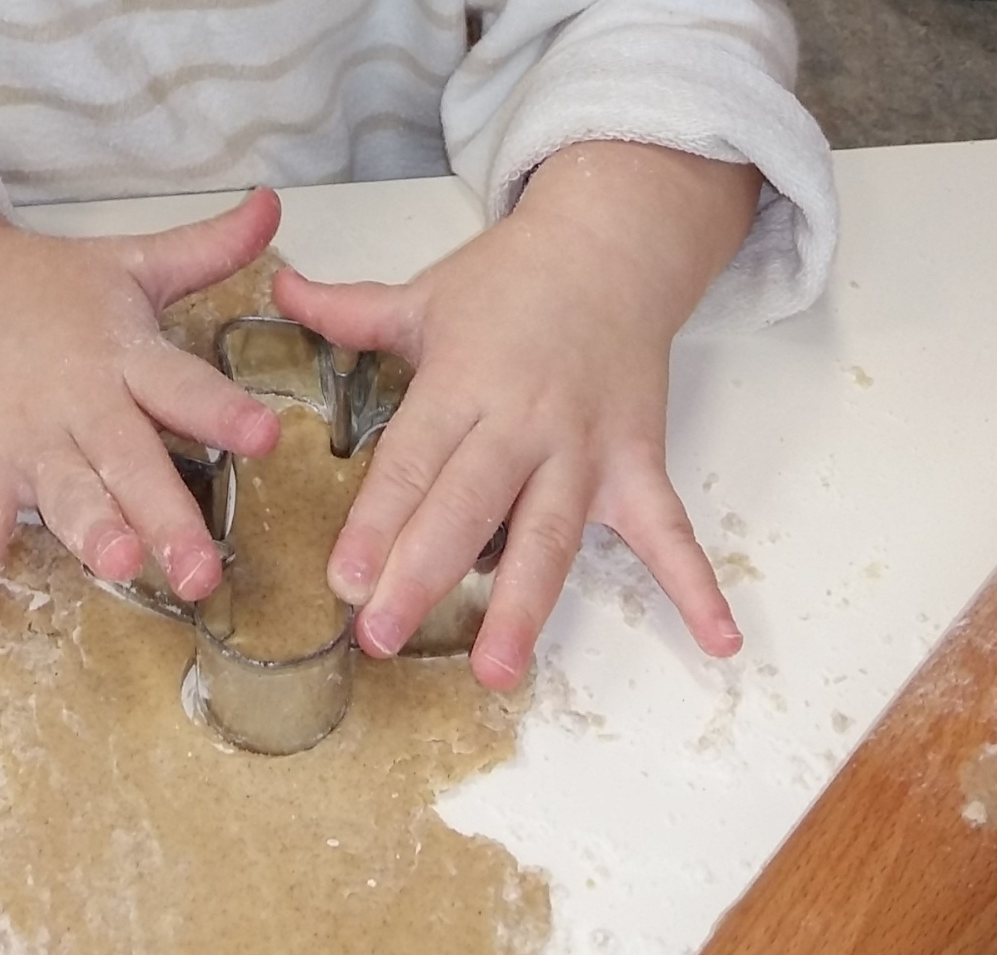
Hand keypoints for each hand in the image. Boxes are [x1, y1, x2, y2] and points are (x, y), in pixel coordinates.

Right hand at [0, 190, 283, 610]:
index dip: (223, 413)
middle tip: (202, 570)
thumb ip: (206, 249)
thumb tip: (272, 205)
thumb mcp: (131, 263)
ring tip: (119, 565)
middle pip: (131, 463)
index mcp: (126, 357)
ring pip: (66, 495)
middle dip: (168, 517)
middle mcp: (82, 405)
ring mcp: (28, 440)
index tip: (264, 438)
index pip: (184, 387)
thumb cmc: (50, 291)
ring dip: (90, 531)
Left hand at [271, 141, 761, 689]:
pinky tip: (717, 640)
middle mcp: (522, 422)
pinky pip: (670, 531)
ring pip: (549, 536)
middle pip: (469, 507)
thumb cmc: (513, 281)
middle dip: (423, 574)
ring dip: (524, 606)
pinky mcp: (638, 463)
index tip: (345, 581)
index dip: (377, 522)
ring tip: (495, 671)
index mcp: (462, 383)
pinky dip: (697, 585)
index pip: (412, 463)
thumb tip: (279, 289)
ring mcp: (585, 449)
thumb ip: (349, 311)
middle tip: (381, 634)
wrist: (617, 241)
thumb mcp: (427, 294)